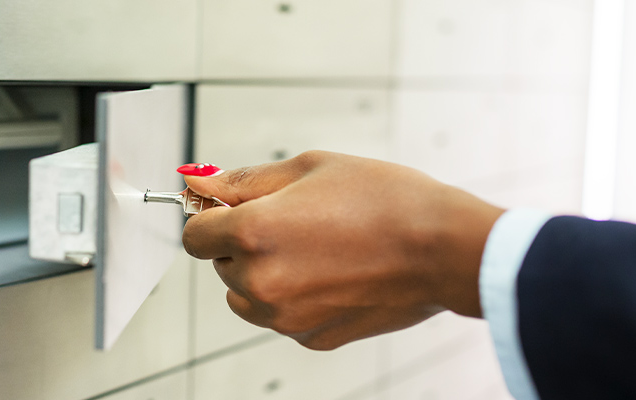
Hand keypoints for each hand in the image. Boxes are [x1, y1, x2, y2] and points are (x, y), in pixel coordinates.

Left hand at [181, 151, 503, 349]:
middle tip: (293, 222)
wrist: (441, 247)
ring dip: (263, 273)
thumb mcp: (309, 168)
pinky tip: (333, 273)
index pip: (194, 235)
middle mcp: (261, 282)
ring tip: (314, 248)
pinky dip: (294, 298)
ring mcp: (285, 316)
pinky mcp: (310, 337)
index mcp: (253, 234)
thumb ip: (246, 180)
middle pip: (220, 264)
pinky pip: (281, 316)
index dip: (212, 218)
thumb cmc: (385, 200)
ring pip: (245, 296)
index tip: (231, 211)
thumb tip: (203, 183)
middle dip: (243, 243)